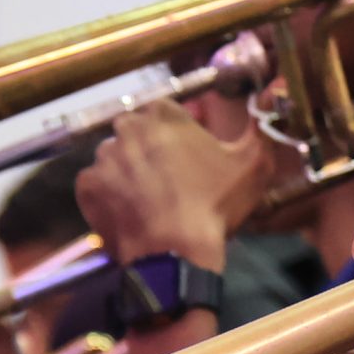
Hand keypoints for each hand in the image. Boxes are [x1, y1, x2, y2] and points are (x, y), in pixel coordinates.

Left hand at [76, 100, 273, 268]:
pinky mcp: (86, 186)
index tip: (188, 160)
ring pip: (115, 158)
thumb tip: (267, 100)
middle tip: (168, 183)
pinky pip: (97, 185)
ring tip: (148, 201)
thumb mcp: (253, 163)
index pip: (166, 114)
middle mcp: (126, 128)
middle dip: (149, 151)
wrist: (174, 252)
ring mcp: (102, 157)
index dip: (178, 137)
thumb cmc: (214, 204)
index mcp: (162, 114)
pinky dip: (110, 195)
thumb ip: (260, 126)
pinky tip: (130, 212)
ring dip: (128, 172)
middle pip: (137, 133)